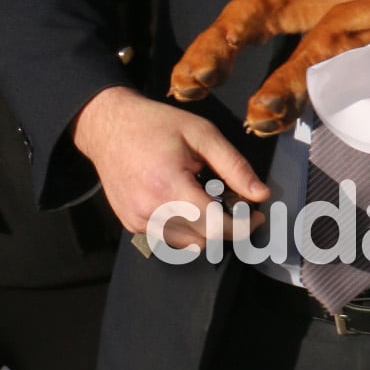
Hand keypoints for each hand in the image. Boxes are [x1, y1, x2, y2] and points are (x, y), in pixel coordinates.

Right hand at [72, 86, 270, 252]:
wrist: (108, 127)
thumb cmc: (154, 125)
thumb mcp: (202, 134)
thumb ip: (234, 166)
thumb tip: (261, 194)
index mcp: (169, 185)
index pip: (216, 226)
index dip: (243, 225)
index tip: (257, 214)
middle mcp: (149, 210)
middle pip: (205, 240)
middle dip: (229, 227)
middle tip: (238, 203)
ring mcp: (137, 220)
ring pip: (188, 244)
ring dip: (207, 229)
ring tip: (208, 199)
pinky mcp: (131, 224)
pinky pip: (169, 238)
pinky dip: (185, 227)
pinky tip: (185, 201)